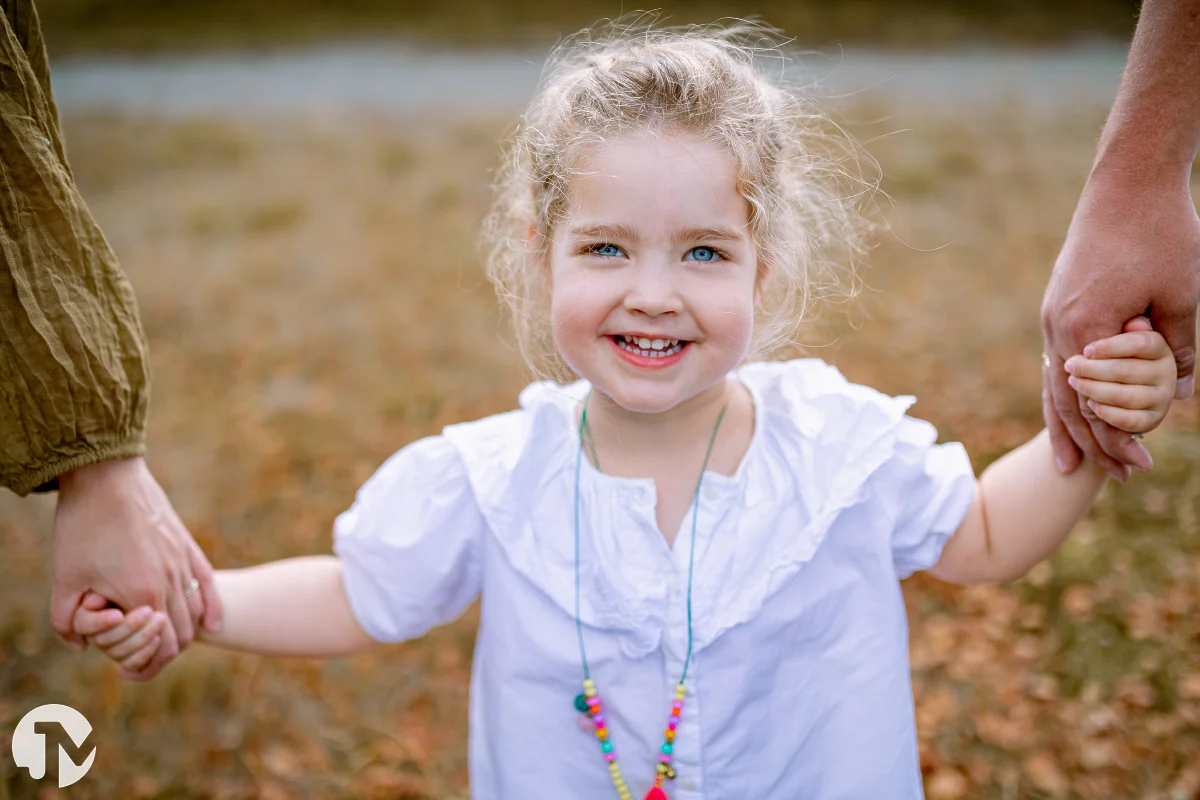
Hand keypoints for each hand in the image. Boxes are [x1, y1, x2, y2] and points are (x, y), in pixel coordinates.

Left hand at [51, 456, 221, 679]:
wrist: (106, 477)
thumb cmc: (82, 527)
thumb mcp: (64, 580)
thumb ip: (66, 622)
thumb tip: (79, 646)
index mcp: (144, 596)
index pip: (160, 649)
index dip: (149, 668)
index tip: (129, 673)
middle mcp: (171, 583)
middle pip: (183, 634)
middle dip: (166, 653)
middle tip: (145, 659)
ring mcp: (183, 562)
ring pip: (197, 611)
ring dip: (186, 632)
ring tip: (166, 639)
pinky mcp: (187, 545)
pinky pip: (207, 583)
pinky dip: (210, 607)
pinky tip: (210, 621)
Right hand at [1041, 174, 1199, 478]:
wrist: (1127, 181)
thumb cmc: (1162, 233)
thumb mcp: (1185, 297)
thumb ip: (1179, 352)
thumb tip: (1178, 396)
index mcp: (1084, 330)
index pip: (1099, 404)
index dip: (1120, 439)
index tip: (1142, 466)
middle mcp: (1057, 328)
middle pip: (1069, 404)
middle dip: (1095, 443)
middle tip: (1120, 476)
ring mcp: (1051, 316)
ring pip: (1054, 386)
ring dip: (1067, 425)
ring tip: (1070, 462)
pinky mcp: (1057, 304)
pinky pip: (1056, 362)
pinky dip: (1062, 392)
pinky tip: (1069, 404)